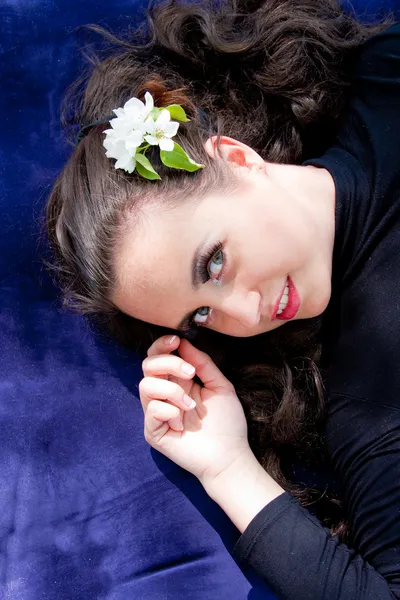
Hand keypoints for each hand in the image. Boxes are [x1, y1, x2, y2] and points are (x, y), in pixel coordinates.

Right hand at [140, 335, 250, 485]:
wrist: (229, 455)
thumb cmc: (227, 422)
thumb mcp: (220, 385)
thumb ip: (202, 363)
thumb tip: (184, 342)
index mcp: (178, 381)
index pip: (157, 356)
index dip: (161, 345)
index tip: (176, 341)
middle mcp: (164, 394)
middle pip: (147, 365)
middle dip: (168, 363)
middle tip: (190, 373)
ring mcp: (156, 413)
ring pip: (145, 385)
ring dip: (171, 390)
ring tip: (190, 406)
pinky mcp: (153, 431)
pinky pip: (152, 410)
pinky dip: (169, 412)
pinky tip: (182, 425)